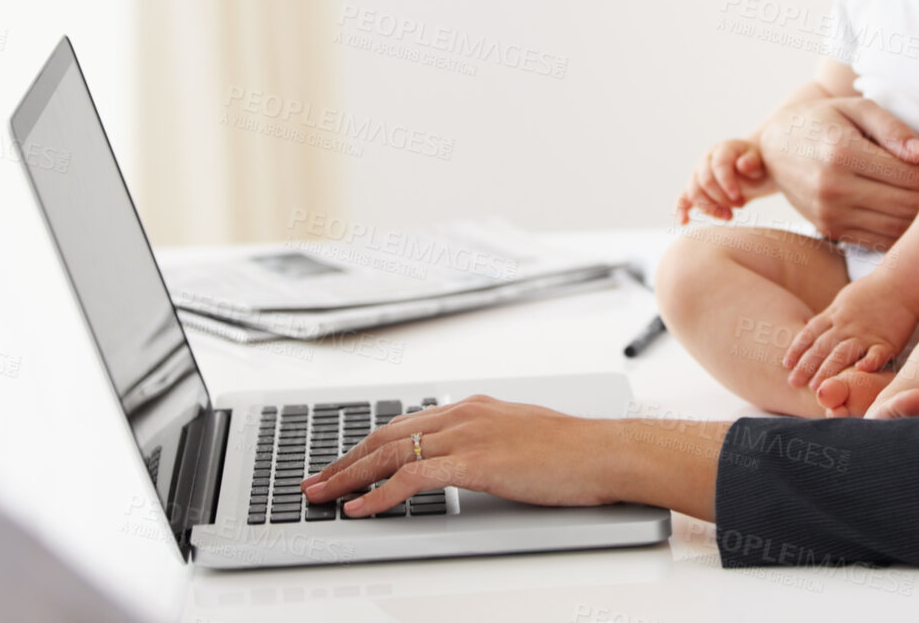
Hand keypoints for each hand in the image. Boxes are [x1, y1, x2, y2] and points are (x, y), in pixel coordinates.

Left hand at [300, 395, 612, 515]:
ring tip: (322, 496)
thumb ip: (487, 441)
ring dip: (349, 477)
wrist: (604, 452)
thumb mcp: (521, 437)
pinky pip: (412, 478)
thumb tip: (467, 459)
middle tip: (314, 481)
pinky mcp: (475, 463)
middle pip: (386, 436)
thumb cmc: (574, 450)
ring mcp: (468, 436)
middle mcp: (464, 414)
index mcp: (474, 407)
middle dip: (344, 460)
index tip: (342, 463)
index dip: (366, 445)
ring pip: (390, 454)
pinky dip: (379, 494)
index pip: (405, 424)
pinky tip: (361, 509)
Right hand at [674, 137, 772, 223]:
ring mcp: (698, 175)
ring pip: (694, 193)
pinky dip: (681, 210)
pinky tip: (684, 222)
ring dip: (711, 208)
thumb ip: (752, 162)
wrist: (752, 168)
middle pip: (705, 182)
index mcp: (722, 151)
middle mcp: (706, 161)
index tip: (742, 201)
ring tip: (730, 216)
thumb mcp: (759, 161)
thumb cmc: (757, 165)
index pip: (719, 165)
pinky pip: (683, 199)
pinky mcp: (695, 189)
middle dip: (722, 198)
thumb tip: (742, 165)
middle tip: (741, 205)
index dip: (728, 183)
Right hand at [757, 97, 918, 246]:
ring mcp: (829, 215)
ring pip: (894, 229)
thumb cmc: (824, 119)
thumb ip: (892, 128)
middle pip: (905, 206)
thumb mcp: (856, 108)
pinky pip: (878, 242)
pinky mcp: (830, 232)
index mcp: (841, 153)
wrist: (775, 147)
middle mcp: (832, 189)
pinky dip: (904, 237)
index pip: (908, 175)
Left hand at [783, 278, 918, 389]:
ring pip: (843, 352)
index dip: (797, 349)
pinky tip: (861, 371)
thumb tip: (811, 331)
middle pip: (822, 346)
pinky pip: (877, 353)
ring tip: (817, 387)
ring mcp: (866, 333)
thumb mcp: (844, 300)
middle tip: (793, 382)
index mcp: (836, 314)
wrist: (901, 283)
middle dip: (806, 365)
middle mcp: (847, 325)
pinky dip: (869, 362)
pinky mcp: (887, 341)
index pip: (811, 333)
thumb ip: (829, 318)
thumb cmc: (872, 292)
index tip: (786, 364)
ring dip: (829, 369)